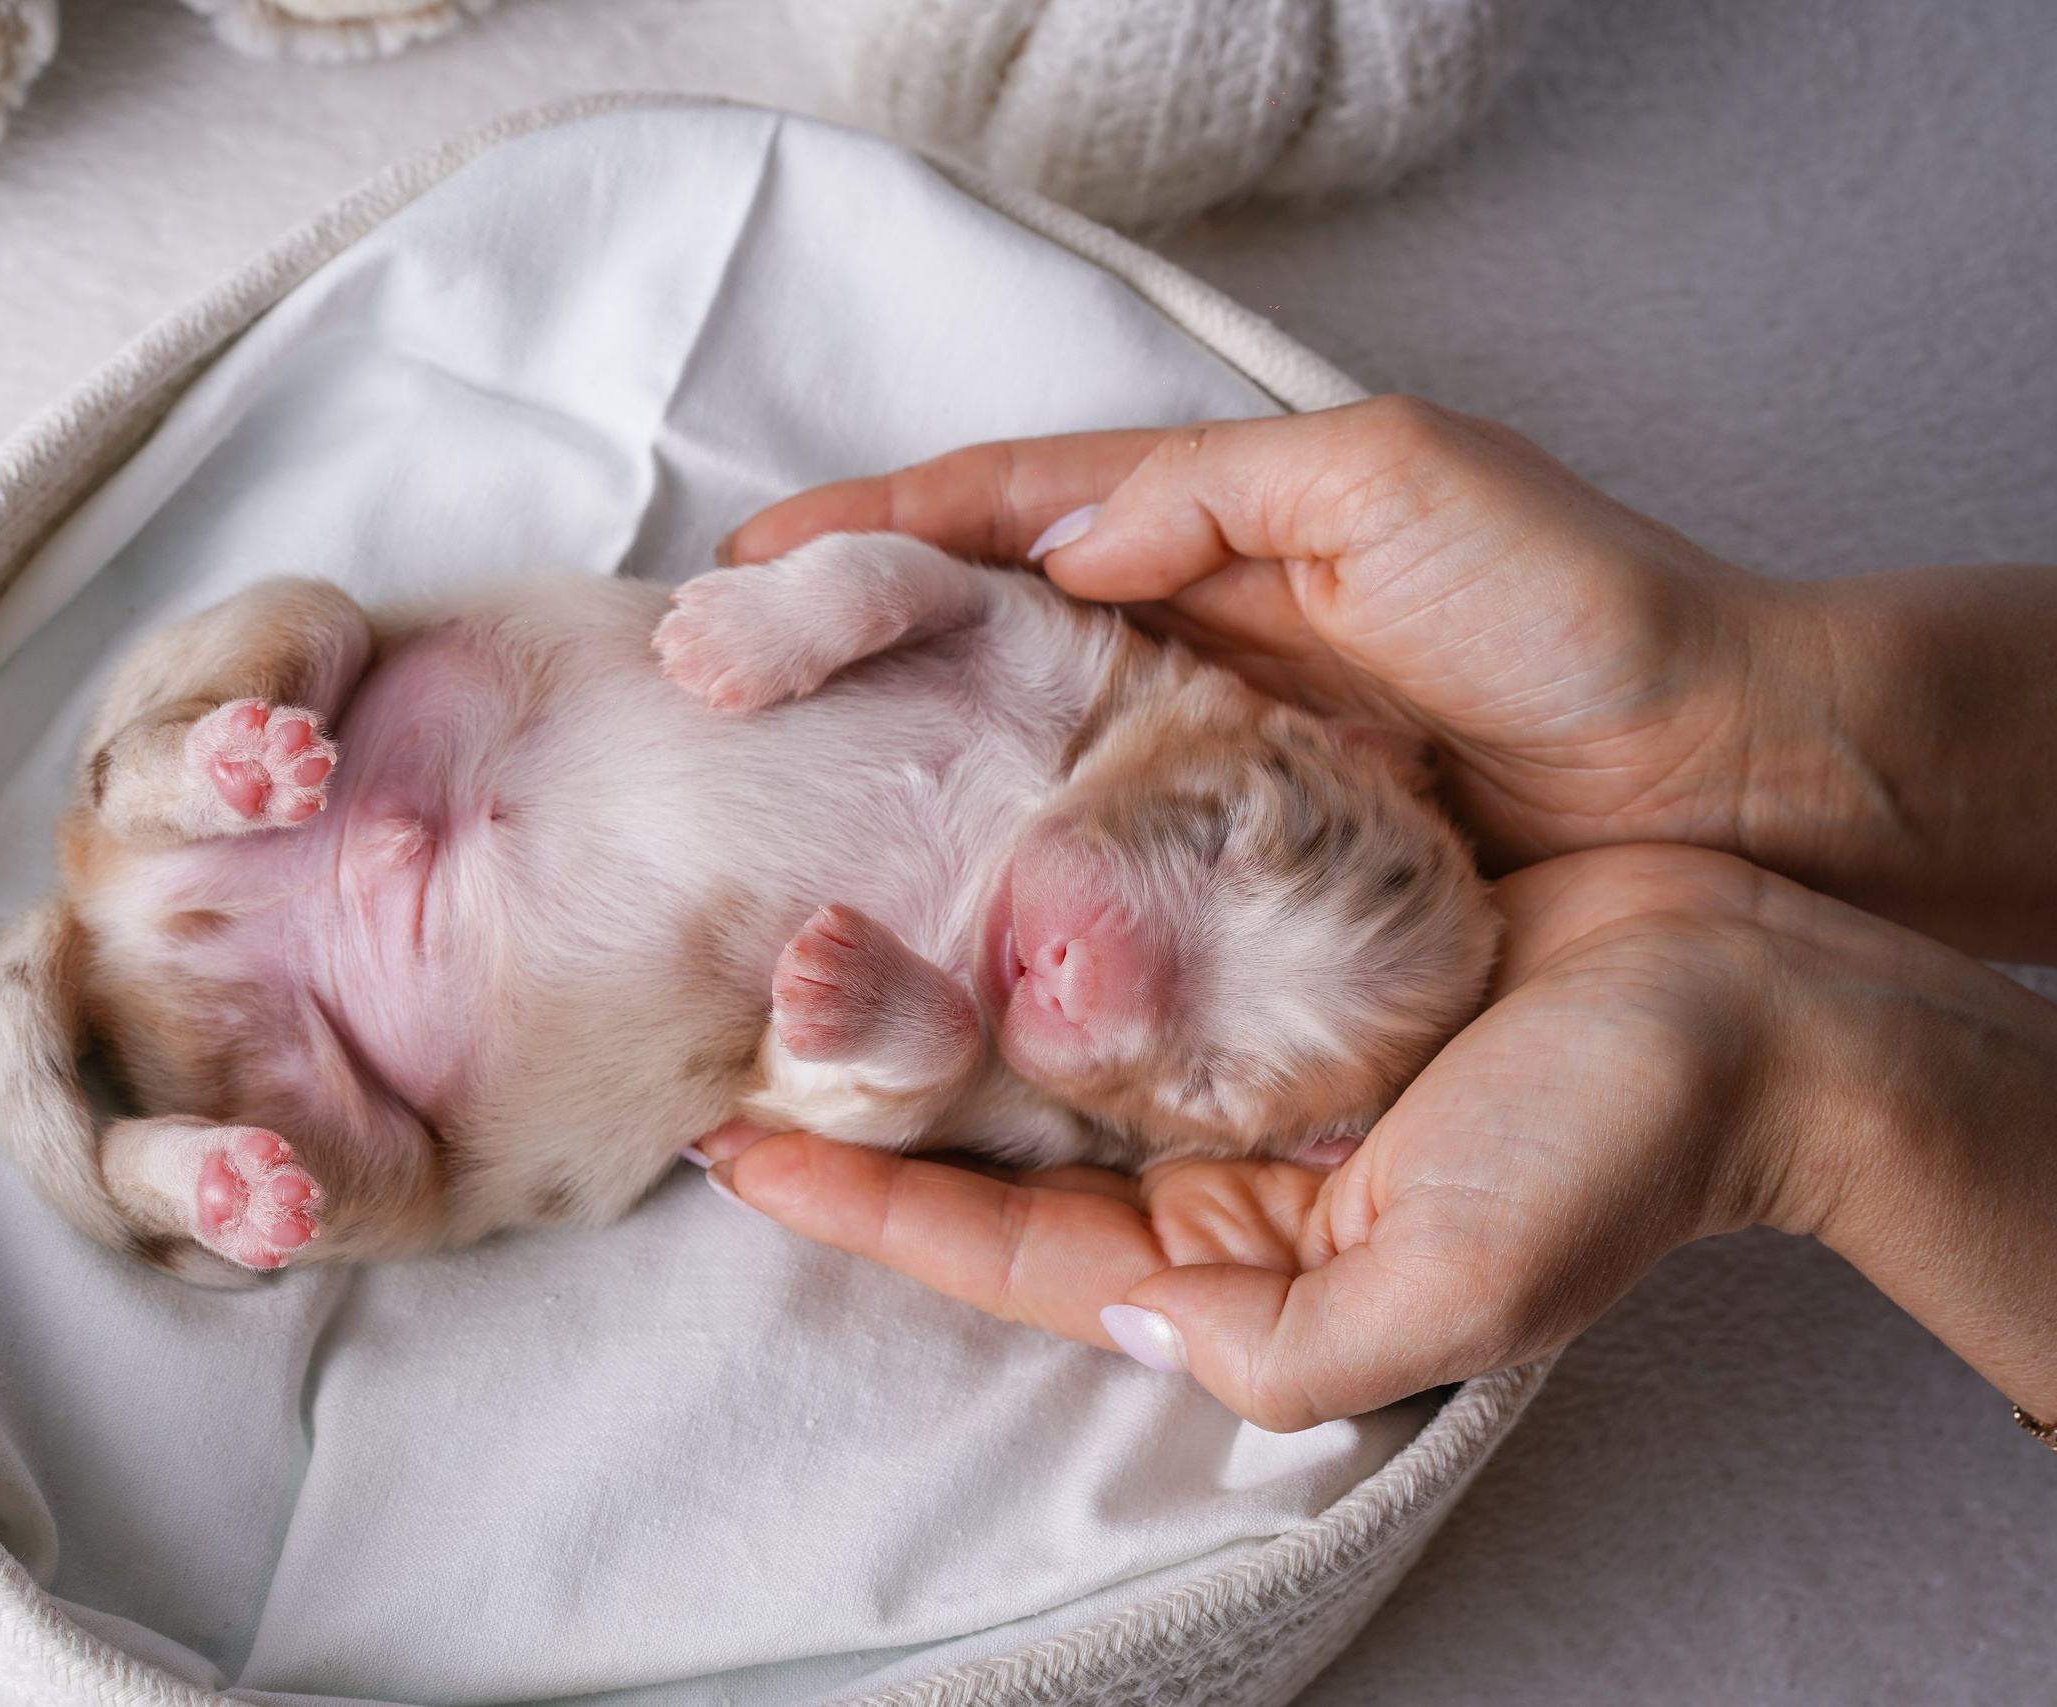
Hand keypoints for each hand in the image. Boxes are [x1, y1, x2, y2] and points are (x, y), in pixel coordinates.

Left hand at [708, 844, 2056, 1426]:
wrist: (1768, 999)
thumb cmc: (1613, 1151)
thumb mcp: (1441, 1294)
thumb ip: (1262, 1341)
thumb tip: (1097, 1304)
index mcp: (1229, 1242)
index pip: (1002, 1240)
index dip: (868, 1203)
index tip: (735, 1151)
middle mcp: (1211, 1136)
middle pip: (994, 1122)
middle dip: (867, 1075)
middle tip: (737, 1008)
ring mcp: (1238, 1022)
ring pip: (1040, 1001)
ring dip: (929, 961)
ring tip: (807, 902)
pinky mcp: (1279, 909)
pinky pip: (1127, 894)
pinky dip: (1042, 868)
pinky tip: (965, 818)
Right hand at [726, 399, 1816, 874]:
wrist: (1741, 778)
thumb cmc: (1578, 609)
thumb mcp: (1393, 481)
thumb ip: (1209, 493)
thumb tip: (1041, 548)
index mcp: (1214, 533)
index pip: (1003, 514)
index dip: (871, 531)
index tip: (741, 571)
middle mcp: (1191, 648)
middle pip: (982, 642)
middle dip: (849, 661)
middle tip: (720, 704)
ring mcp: (1214, 772)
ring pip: (1022, 769)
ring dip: (905, 790)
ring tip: (781, 825)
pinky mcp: (1253, 887)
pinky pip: (1102, 887)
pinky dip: (1010, 900)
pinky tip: (929, 931)